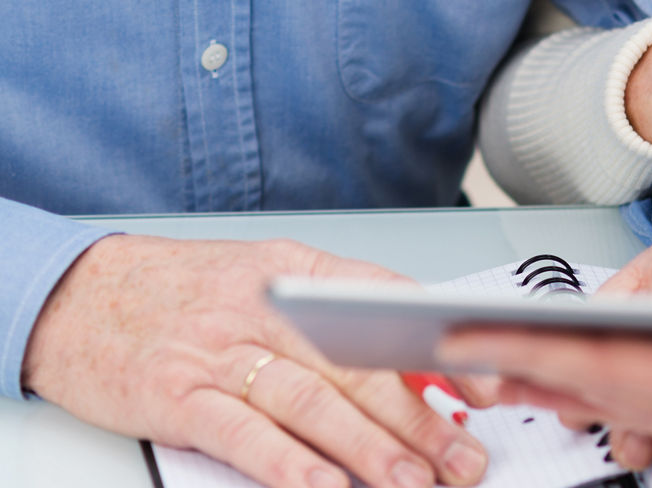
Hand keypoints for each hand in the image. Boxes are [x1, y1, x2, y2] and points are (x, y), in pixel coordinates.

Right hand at [21, 233, 491, 487]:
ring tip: (412, 483)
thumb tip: (406, 363)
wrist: (80, 294)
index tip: (485, 386)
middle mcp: (265, 305)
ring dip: (368, 449)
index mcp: (297, 270)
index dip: (439, 348)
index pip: (387, 304)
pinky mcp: (177, 394)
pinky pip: (242, 433)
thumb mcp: (265, 279)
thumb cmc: (184, 292)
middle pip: (358, 365)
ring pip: (312, 401)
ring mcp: (220, 350)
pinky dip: (287, 464)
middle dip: (419, 418)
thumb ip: (330, 313)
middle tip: (462, 458)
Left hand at [442, 229, 651, 487]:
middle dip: (528, 379)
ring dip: (566, 388)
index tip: (473, 348)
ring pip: (632, 408)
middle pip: (608, 396)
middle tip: (451, 366)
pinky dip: (619, 396)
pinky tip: (607, 389)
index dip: (541, 357)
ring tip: (508, 373)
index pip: (619, 370)